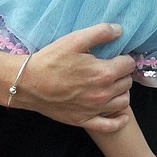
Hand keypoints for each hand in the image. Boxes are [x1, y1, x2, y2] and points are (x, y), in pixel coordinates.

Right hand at [12, 23, 134, 133]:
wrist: (28, 83)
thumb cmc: (50, 60)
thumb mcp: (74, 40)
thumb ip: (100, 33)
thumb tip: (120, 31)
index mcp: (104, 72)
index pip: (129, 65)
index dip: (123, 58)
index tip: (116, 56)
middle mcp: (103, 93)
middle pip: (127, 83)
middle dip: (122, 74)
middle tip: (111, 68)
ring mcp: (94, 109)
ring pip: (123, 102)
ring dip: (122, 92)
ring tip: (112, 85)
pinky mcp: (84, 120)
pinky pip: (111, 125)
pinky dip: (119, 119)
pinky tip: (120, 114)